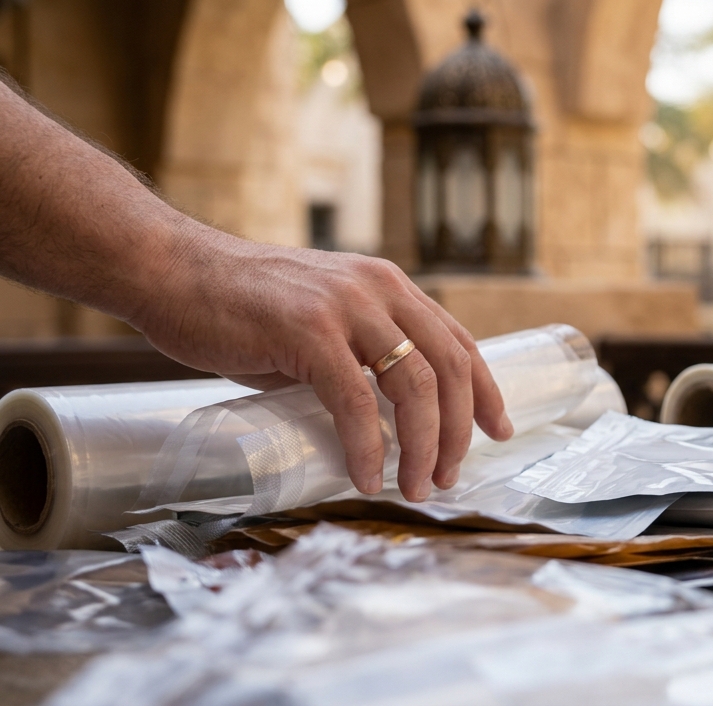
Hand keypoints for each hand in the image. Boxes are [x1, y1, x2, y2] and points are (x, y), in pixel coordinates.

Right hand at [132, 230, 512, 501]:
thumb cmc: (236, 306)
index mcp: (388, 285)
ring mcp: (345, 307)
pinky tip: (366, 476)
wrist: (170, 271)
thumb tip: (378, 419)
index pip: (457, 341)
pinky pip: (355, 401)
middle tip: (448, 476)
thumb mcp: (318, 322)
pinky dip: (367, 447)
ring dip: (422, 446)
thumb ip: (353, 356)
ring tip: (416, 486)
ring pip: (413, 386)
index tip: (499, 430)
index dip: (484, 390)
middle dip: (458, 431)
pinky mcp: (307, 332)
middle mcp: (378, 289)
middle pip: (447, 367)